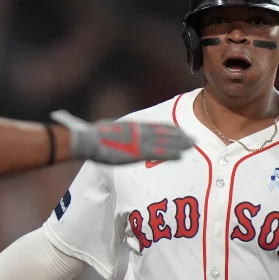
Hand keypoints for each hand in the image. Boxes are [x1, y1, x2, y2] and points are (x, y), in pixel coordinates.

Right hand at [51, 110, 194, 164]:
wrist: (84, 140)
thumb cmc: (85, 135)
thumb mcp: (95, 129)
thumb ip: (101, 128)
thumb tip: (90, 123)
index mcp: (128, 126)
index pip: (152, 126)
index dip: (167, 128)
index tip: (179, 130)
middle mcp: (136, 132)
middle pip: (162, 133)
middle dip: (179, 135)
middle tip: (194, 137)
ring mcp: (137, 142)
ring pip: (164, 142)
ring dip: (179, 144)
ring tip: (193, 145)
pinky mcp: (136, 152)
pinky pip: (157, 154)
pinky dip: (170, 154)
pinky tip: (181, 156)